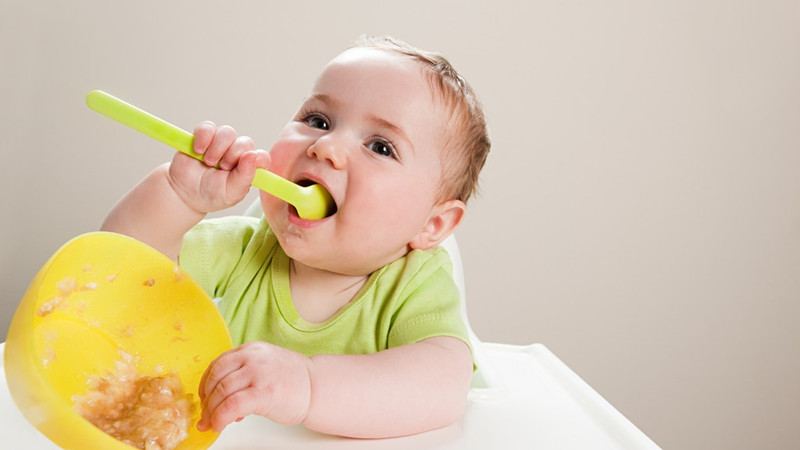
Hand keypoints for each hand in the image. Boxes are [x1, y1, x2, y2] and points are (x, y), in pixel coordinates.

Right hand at [169, 121, 269, 213]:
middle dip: (233, 154)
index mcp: (247, 168)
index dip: (257, 158)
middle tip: (222, 167)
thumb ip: (245, 177)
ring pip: (227, 132)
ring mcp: (220, 143)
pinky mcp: (204, 137)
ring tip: (209, 162)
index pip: (262, 157)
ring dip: (218, 147)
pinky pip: (208, 127)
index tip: (246, 164)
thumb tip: (253, 156)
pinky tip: (198, 151)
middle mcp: (237, 153)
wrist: (184, 193)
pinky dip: (203, 137)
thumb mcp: (231, 193)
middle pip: (245, 142)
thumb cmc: (212, 195)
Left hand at [197, 341, 312, 431]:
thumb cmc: (293, 381)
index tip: (205, 399)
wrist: (318, 387)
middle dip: (206, 400)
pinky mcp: (263, 393)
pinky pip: (231, 406)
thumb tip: (221, 399)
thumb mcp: (264, 366)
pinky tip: (220, 425)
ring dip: (211, 411)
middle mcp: (252, 357)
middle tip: (206, 415)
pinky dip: (220, 417)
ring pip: (221, 392)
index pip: (217, 364)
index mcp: (251, 349)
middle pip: (216, 377)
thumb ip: (242, 375)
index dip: (206, 384)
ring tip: (212, 423)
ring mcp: (258, 373)